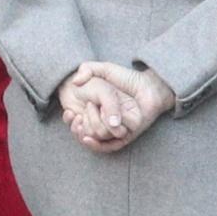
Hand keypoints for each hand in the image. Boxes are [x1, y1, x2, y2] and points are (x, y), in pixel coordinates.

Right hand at [58, 63, 176, 151]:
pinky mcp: (128, 136)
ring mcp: (118, 130)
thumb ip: (88, 69)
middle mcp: (108, 123)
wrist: (149, 86)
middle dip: (77, 130)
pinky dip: (99, 144)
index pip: (82, 123)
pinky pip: (111, 146)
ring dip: (85, 136)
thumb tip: (75, 82)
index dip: (71, 121)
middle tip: (74, 119)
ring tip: (79, 126)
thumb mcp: (105, 70)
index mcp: (100, 112)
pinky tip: (89, 136)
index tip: (67, 113)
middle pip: (87, 134)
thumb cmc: (127, 77)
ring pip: (97, 140)